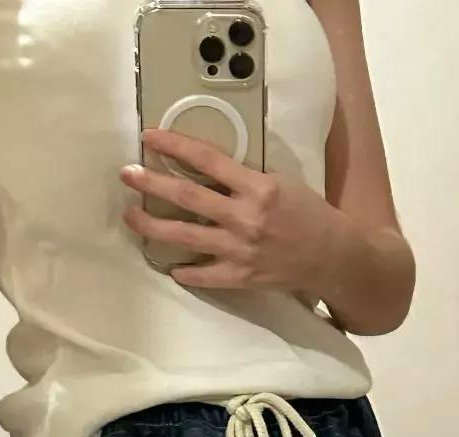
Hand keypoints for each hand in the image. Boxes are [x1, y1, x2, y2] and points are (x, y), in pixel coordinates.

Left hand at [121, 129, 345, 294]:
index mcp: (256, 187)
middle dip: (151, 184)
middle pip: (186, 197)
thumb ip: (244, 179)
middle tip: (126, 174)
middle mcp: (243, 218)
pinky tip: (171, 267)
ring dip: (153, 226)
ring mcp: (239, 250)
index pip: (206, 159)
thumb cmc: (310, 214)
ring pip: (185, 236)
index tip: (150, 137)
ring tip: (131, 216)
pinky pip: (203, 275)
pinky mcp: (240, 277)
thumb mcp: (281, 183)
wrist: (332, 257)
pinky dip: (185, 271)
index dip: (174, 146)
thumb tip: (208, 171)